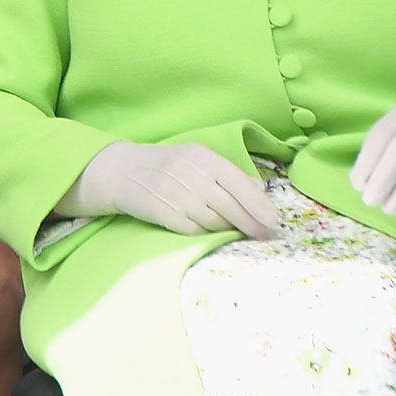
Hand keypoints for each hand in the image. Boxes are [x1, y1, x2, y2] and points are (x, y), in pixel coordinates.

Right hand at [59, 141, 278, 239]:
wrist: (122, 171)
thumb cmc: (168, 166)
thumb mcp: (198, 160)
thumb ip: (228, 174)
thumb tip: (260, 190)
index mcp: (204, 158)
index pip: (241, 184)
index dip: (260, 206)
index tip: (273, 222)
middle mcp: (191, 174)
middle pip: (231, 207)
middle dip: (251, 225)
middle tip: (264, 237)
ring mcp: (176, 194)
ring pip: (214, 221)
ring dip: (225, 228)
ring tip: (229, 228)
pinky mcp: (163, 212)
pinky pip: (194, 230)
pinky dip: (203, 232)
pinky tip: (205, 229)